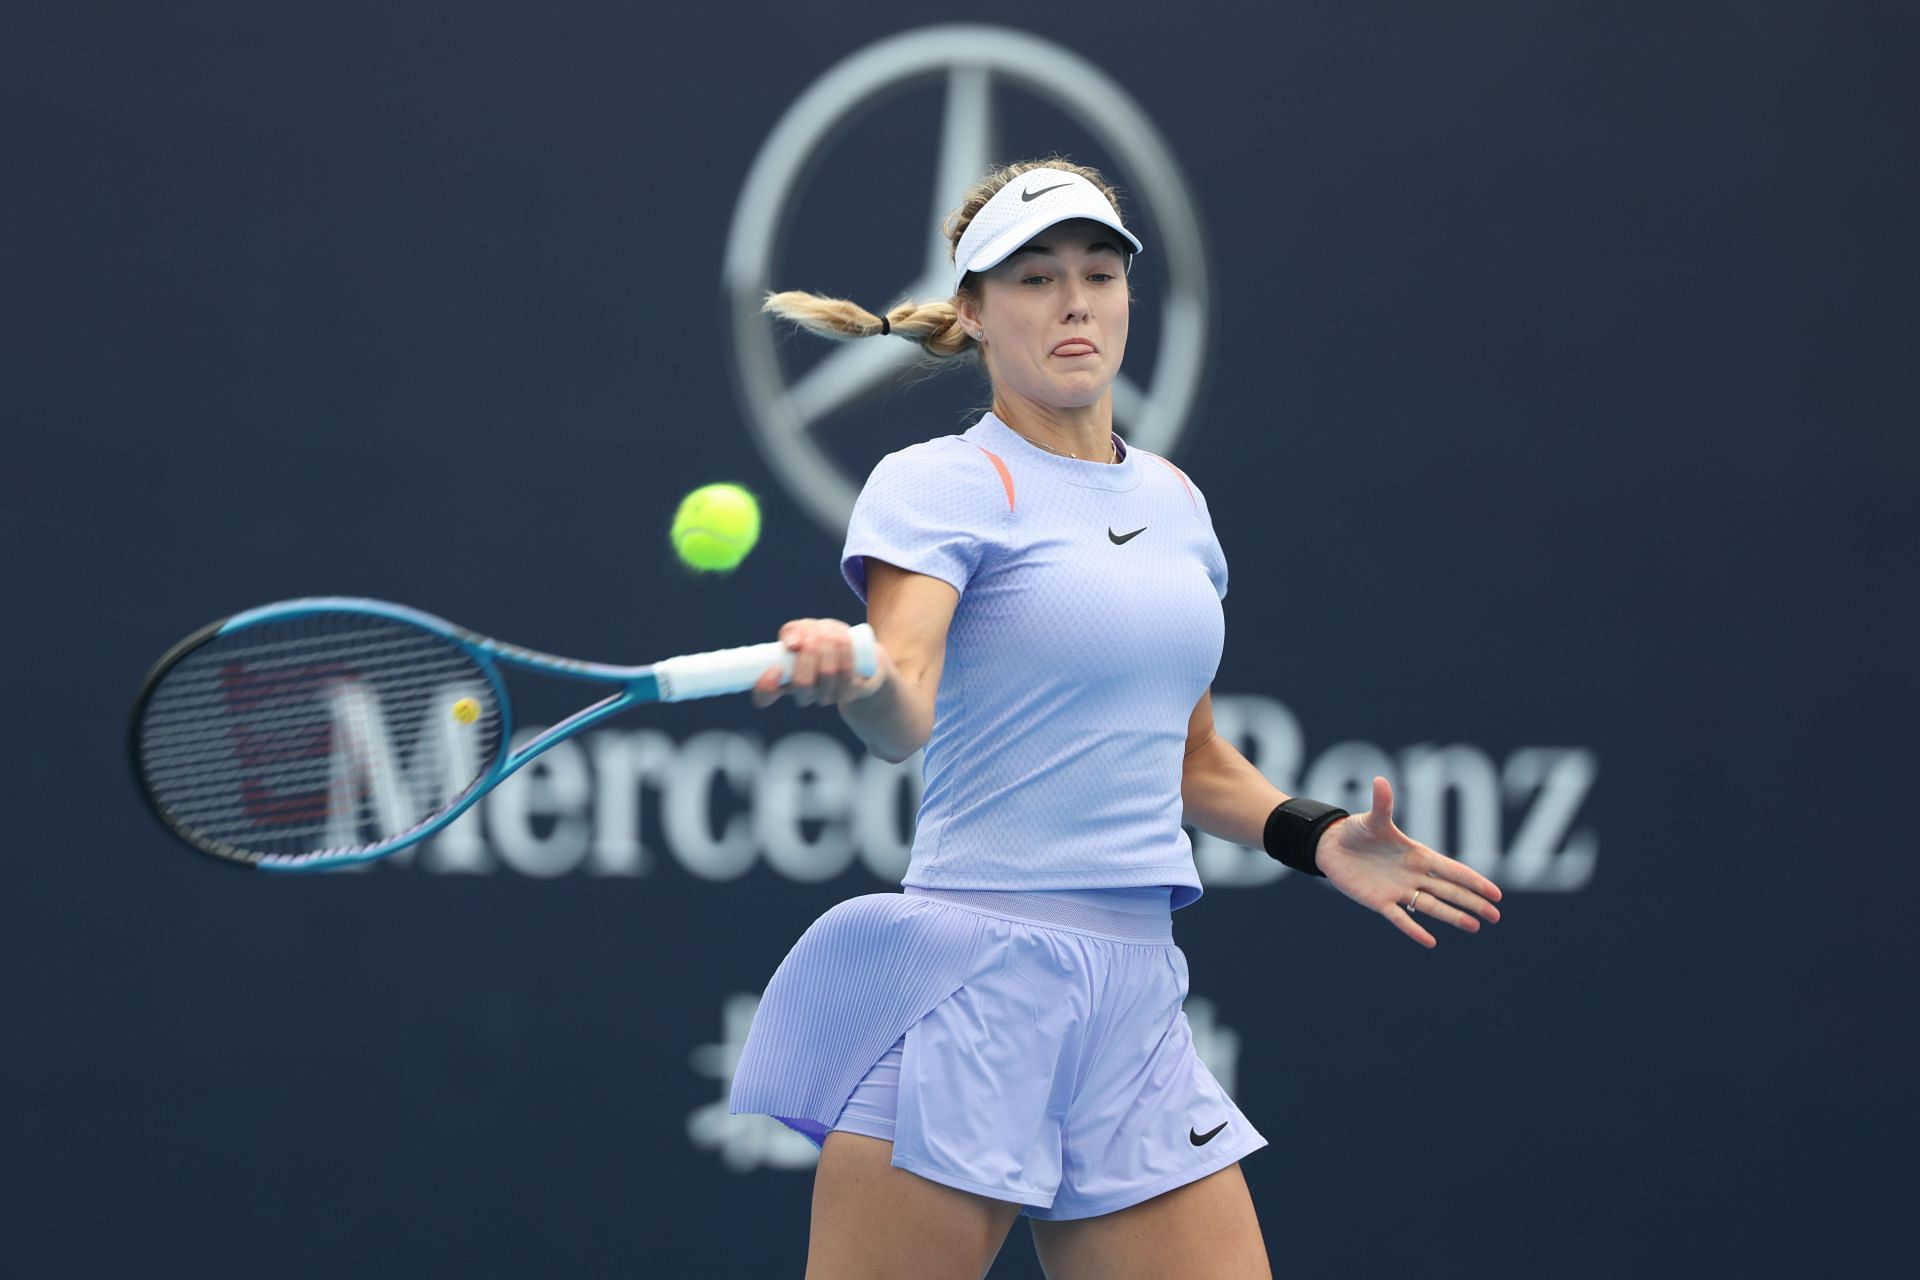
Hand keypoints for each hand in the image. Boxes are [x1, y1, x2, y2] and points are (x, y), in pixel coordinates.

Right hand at [750, 618, 888, 709]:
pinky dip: (844, 651)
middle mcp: (804, 695)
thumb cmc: (823, 640)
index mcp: (783, 682)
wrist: (858, 653)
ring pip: (827, 674)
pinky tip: (844, 639)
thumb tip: (793, 643)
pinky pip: (847, 673)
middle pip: (802, 684)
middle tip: (811, 637)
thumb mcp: (803, 630)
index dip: (766, 688)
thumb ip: (793, 631)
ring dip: (827, 647)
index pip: (764, 697)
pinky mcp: (850, 691)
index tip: (774, 669)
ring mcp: (828, 696)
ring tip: (828, 631)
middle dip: (808, 655)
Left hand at [1315, 776, 1503, 948]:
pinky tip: (1431, 942)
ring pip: (1431, 906)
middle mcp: (1412, 875)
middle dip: (1472, 903)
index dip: (1474, 881)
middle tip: (1495, 917)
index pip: (1452, 869)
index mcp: (1417, 855)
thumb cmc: (1356, 830)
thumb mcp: (1372, 818)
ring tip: (1474, 927)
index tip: (1495, 894)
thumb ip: (1382, 804)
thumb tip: (1380, 780)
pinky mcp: (1379, 902)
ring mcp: (1398, 890)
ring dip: (1452, 917)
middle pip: (1449, 891)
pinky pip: (1400, 919)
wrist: (1331, 846)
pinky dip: (1414, 930)